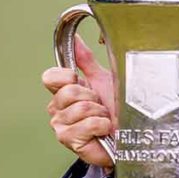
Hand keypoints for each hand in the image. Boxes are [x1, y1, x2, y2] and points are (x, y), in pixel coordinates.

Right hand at [42, 35, 116, 167]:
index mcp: (63, 92)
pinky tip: (104, 130)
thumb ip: (86, 60)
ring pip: (80, 107)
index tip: (82, 81)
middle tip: (101, 105)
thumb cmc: (116, 110)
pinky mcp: (69, 140)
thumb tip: (75, 38)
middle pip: (68, 91)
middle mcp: (57, 109)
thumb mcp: (102, 80)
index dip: (67, 76)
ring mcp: (61, 126)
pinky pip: (86, 124)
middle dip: (92, 97)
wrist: (128, 135)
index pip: (50, 77)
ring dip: (100, 113)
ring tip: (104, 119)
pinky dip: (101, 125)